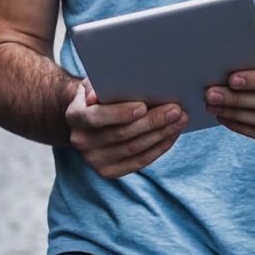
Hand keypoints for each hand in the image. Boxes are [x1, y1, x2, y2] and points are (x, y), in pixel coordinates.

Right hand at [65, 80, 186, 177]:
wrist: (87, 117)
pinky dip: (159, 148)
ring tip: (180, 120)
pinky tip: (172, 134)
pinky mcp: (109, 171)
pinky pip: (139, 162)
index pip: (97, 117)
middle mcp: (81, 141)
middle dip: (152, 121)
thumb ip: (95, 85)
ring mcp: (95, 160)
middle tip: (176, 110)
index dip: (120, 113)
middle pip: (122, 134)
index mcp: (74, 116)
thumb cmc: (97, 94)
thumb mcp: (93, 83)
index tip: (144, 106)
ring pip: (134, 148)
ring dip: (161, 134)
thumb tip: (96, 94)